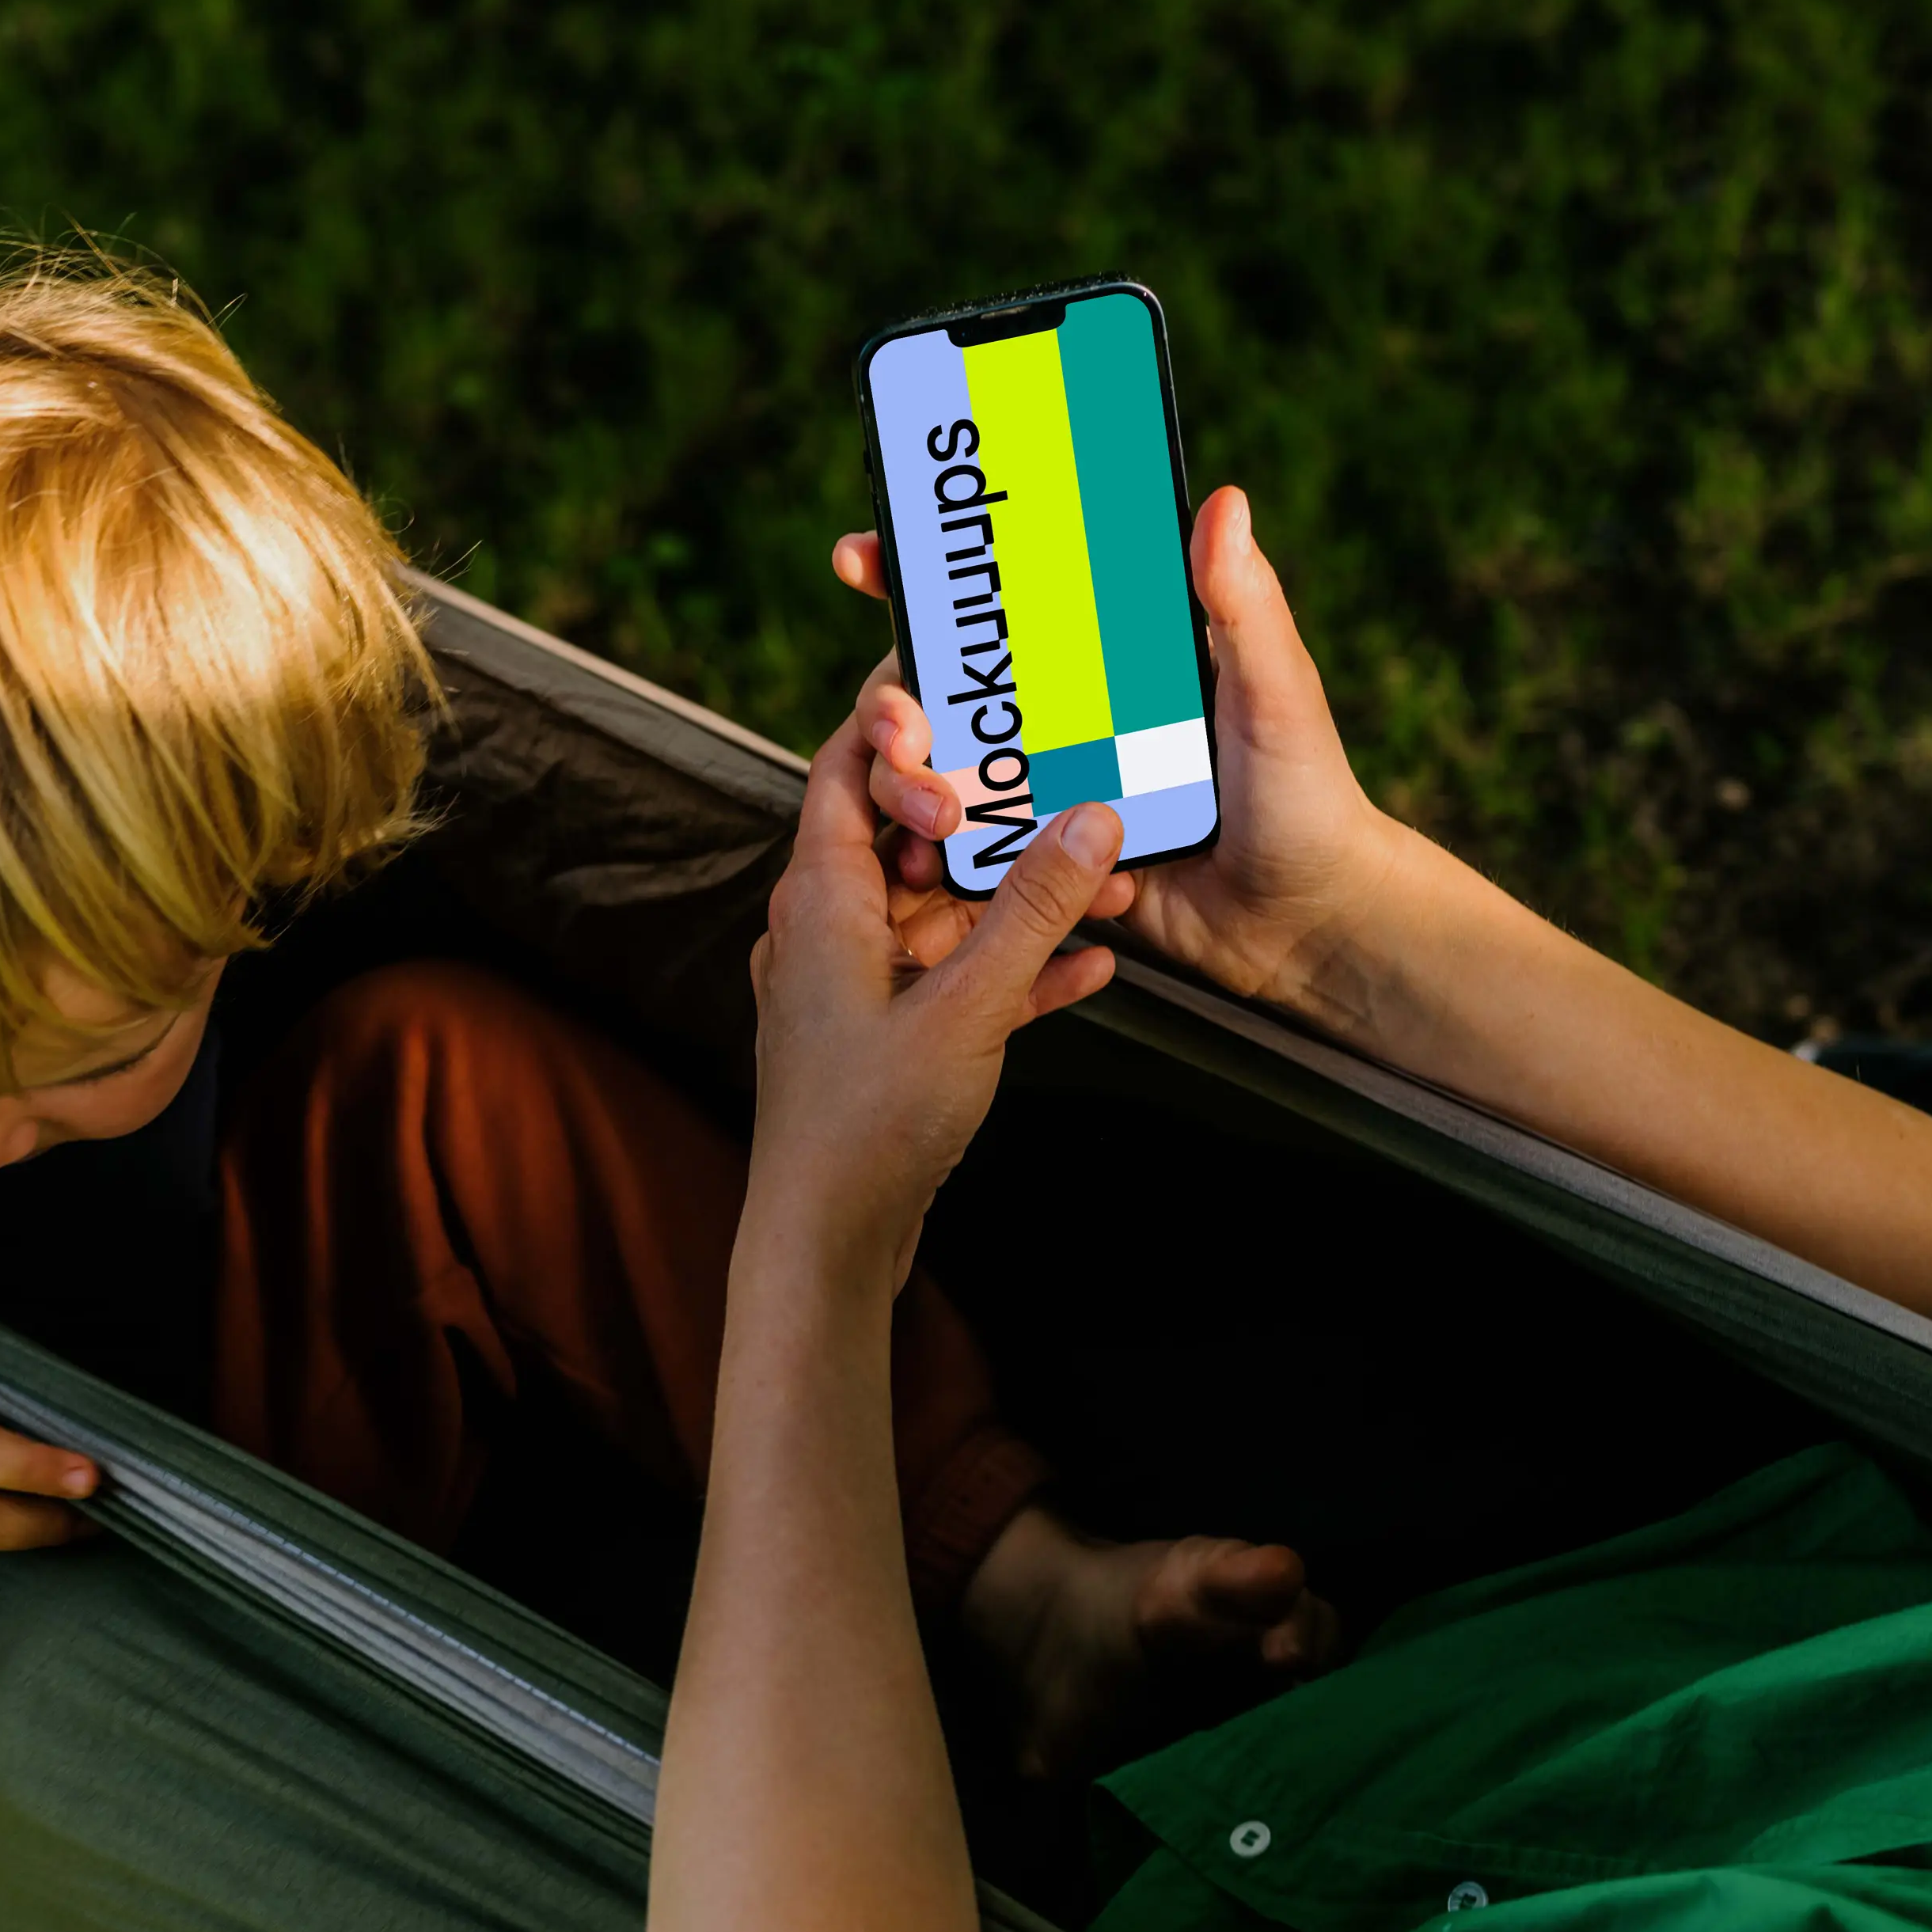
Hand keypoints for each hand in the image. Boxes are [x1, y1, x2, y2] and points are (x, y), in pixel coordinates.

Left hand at [745, 714, 1126, 1281]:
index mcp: (821, 897)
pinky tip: (1091, 968)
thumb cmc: (867, 1123)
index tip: (964, 688)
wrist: (827, 1243)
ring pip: (946, 912)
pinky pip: (957, 978)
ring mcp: (857, 984)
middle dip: (997, 818)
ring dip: (1022, 901)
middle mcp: (830, 928)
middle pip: (911, 835)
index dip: (896, 719)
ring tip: (1110, 883)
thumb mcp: (967, 1004)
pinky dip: (1014, 968)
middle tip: (1070, 786)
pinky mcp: (887, 1037)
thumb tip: (1092, 817)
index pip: (845, 766)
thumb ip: (1032, 910)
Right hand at [831, 483, 1405, 1019]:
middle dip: (893, 703)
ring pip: (939, 772)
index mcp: (1107, 653)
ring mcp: (1049, 787)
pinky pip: (975, 854)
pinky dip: (952, 861)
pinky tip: (949, 870)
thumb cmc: (1308, 798)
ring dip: (912, 787)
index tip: (860, 556)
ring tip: (934, 817)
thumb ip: (1242, 606)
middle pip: (939, 686)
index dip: (920, 572)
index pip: (1000, 598)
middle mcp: (1065, 714)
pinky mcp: (1045, 864)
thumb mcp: (1276, 693)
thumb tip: (1225, 499)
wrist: (1310, 927)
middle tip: (905, 730)